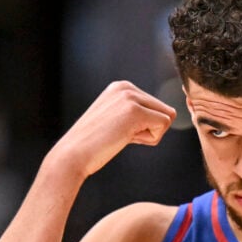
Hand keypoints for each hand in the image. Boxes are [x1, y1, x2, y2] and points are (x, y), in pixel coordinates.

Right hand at [49, 81, 176, 179]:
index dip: (144, 127)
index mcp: (122, 87)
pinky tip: (125, 138)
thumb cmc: (94, 145)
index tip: (120, 131)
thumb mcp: (117, 120)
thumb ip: (137, 114)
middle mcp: (127, 87)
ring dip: (149, 134)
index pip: (156, 107)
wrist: (73, 154)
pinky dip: (150, 139)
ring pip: (167, 118)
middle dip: (149, 130)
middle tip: (122, 135)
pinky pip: (164, 125)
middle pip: (165, 111)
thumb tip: (168, 117)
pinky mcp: (135, 111)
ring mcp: (130, 97)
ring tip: (122, 136)